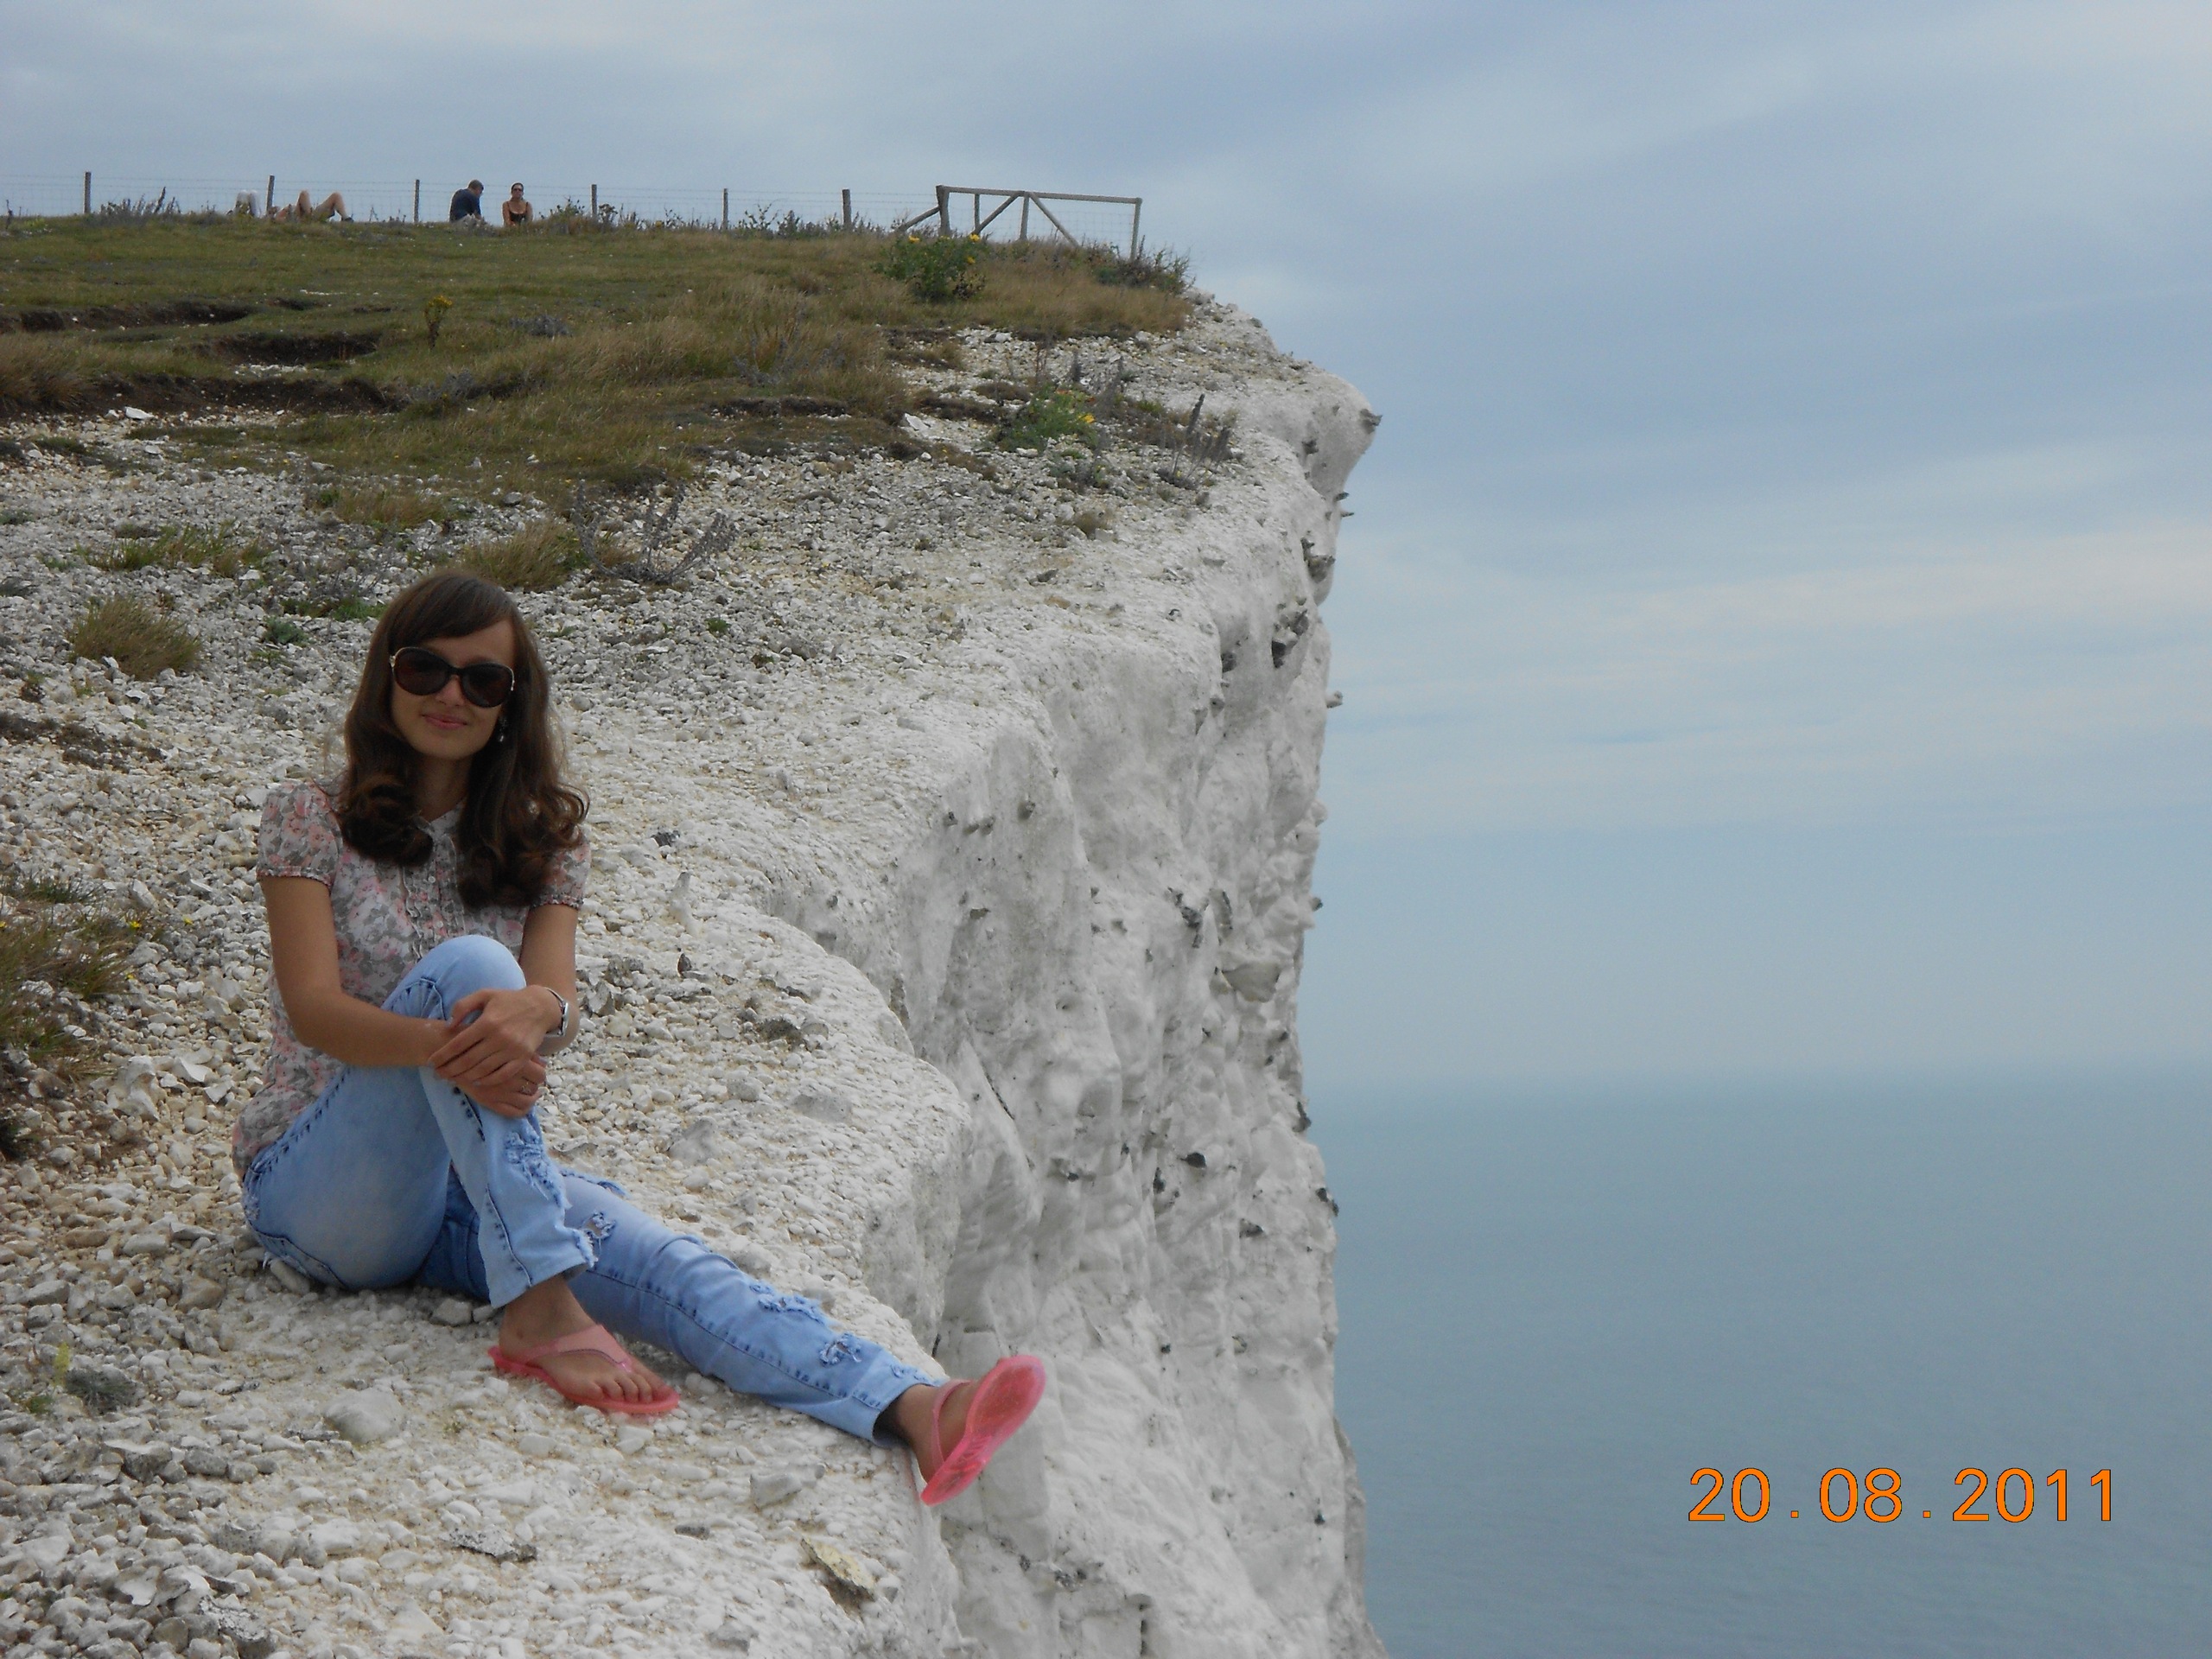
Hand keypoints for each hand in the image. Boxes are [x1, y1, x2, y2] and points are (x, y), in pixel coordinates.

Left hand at [428, 987, 557, 1118]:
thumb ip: (463, 1006)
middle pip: (468, 1060)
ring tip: (453, 1079)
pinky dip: (488, 1081)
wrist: (540, 1006)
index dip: (443, 1055)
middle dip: (450, 1069)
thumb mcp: (484, 995)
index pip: (459, 1043)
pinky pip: (502, 1074)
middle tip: (438, 1075)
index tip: (432, 1062)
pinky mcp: (523, 1057)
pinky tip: (477, 1081)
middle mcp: (500, 1037)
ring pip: (483, 1070)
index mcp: (487, 1022)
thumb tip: (448, 1025)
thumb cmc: (508, 1000)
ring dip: (465, 1077)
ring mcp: (513, 1049)